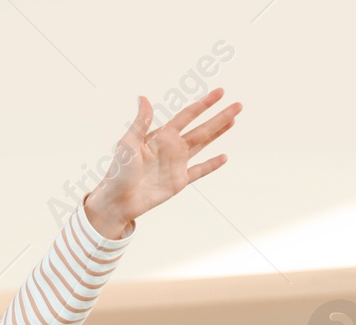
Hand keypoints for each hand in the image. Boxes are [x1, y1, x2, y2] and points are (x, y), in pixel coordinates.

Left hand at [85, 88, 241, 238]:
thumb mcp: (128, 144)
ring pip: (203, 145)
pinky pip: (199, 171)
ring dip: (218, 133)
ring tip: (234, 121)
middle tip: (238, 104)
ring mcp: (177, 164)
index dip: (204, 104)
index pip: (187, 115)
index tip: (220, 92)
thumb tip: (143, 97)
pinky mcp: (179, 182)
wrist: (117, 201)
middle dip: (219, 116)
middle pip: (201, 128)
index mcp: (161, 136)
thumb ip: (140, 122)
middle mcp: (172, 147)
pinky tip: (224, 157)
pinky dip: (212, 165)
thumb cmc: (118, 171)